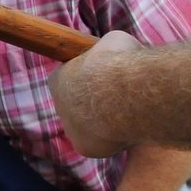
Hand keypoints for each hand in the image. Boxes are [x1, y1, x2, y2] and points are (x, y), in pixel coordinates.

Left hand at [49, 31, 142, 158]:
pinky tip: (132, 126)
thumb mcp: (115, 42)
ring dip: (109, 121)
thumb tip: (117, 50)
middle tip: (125, 97)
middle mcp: (59, 106)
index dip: (93, 80)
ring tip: (132, 111)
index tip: (111, 78)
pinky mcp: (85, 148)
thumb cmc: (121, 62)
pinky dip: (118, 137)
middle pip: (80, 106)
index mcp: (58, 80)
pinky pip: (103, 143)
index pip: (71, 80)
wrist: (127, 92)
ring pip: (91, 127)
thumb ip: (109, 50)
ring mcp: (70, 129)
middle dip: (99, 103)